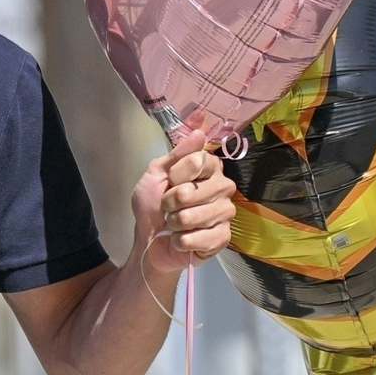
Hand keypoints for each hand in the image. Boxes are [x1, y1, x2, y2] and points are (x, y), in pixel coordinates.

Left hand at [131, 128, 236, 273]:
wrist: (149, 240)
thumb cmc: (153, 204)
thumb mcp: (156, 174)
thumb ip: (176, 155)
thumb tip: (200, 133)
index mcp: (210, 168)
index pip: (196, 161)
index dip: (175, 174)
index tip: (169, 181)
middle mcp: (223, 187)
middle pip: (192, 191)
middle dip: (170, 202)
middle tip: (169, 207)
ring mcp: (226, 214)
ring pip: (193, 216)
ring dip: (174, 223)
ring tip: (175, 223)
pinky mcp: (224, 238)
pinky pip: (198, 238)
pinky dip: (182, 241)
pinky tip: (182, 240)